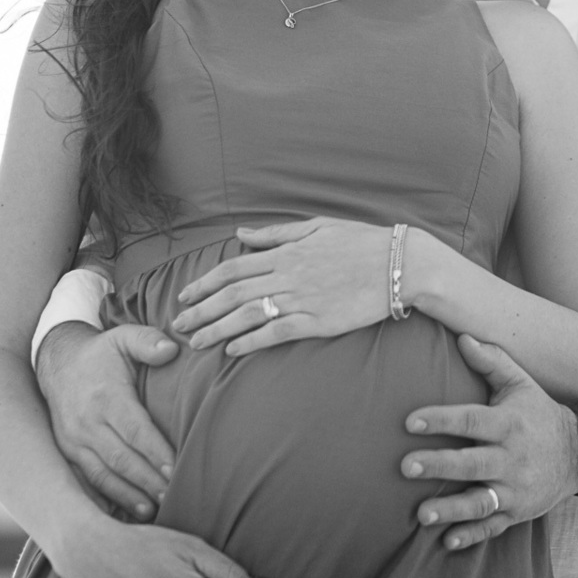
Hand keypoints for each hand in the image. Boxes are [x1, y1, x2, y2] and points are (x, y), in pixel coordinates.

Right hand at [36, 322, 178, 520]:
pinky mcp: (67, 453)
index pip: (135, 430)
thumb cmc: (101, 353)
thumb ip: (148, 341)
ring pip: (103, 475)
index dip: (155, 452)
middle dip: (147, 481)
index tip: (176, 469)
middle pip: (121, 458)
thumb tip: (171, 348)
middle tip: (172, 496)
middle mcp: (86, 423)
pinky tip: (123, 514)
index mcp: (105, 396)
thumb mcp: (123, 337)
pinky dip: (104, 499)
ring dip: (128, 496)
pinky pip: (86, 481)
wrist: (57, 362)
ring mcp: (74, 441)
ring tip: (153, 511)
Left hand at [172, 218, 393, 356]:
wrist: (399, 264)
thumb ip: (276, 234)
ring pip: (248, 314)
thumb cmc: (361, 242)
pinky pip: (277, 333)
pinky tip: (232, 351)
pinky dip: (251, 341)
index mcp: (286, 252)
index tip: (185, 296)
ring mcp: (303, 299)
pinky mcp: (318, 321)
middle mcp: (289, 274)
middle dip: (201, 310)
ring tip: (196, 342)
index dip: (205, 283)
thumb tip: (240, 235)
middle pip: (233, 293)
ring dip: (218, 329)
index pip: (234, 268)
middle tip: (178, 325)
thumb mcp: (316, 227)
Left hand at [400, 335, 577, 550]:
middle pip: (472, 463)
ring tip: (421, 515)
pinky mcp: (518, 513)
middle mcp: (513, 458)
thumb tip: (462, 336)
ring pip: (482, 502)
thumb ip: (491, 361)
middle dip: (439, 465)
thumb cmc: (538, 413)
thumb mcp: (520, 383)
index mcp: (509, 424)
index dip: (441, 420)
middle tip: (405, 466)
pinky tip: (448, 541)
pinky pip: (494, 527)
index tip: (410, 421)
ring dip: (451, 509)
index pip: (472, 420)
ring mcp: (516, 489)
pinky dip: (472, 535)